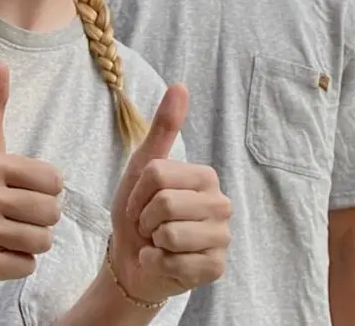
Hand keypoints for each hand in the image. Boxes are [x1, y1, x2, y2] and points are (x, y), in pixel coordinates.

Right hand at [0, 62, 63, 281]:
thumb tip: (0, 65)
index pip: (54, 180)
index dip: (45, 187)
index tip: (23, 188)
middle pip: (52, 212)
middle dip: (40, 215)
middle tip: (16, 213)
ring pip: (43, 240)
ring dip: (31, 240)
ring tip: (9, 231)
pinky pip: (28, 266)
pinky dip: (19, 262)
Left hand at [107, 84, 231, 304]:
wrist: (132, 261)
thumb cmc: (138, 213)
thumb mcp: (143, 167)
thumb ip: (163, 128)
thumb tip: (180, 85)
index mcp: (205, 176)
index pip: (158, 175)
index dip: (138, 192)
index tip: (140, 203)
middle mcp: (222, 204)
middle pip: (165, 203)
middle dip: (145, 218)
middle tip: (149, 226)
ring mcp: (222, 238)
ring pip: (170, 234)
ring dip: (152, 242)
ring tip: (158, 242)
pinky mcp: (216, 268)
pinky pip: (176, 263)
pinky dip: (158, 264)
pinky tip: (164, 262)